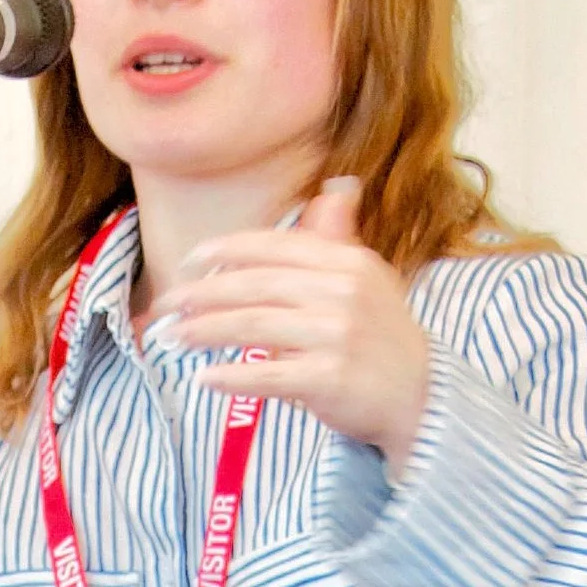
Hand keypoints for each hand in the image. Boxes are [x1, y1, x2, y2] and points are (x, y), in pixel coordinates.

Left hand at [162, 177, 431, 470]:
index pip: (272, 248)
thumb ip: (337, 241)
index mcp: (346, 262)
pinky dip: (233, 376)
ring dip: (204, 332)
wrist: (421, 396)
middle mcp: (341, 292)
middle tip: (165, 306)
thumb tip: (336, 191)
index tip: (188, 263)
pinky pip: (268, 375)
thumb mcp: (368, 279)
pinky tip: (204, 379)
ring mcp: (336, 336)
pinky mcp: (330, 379)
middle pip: (255, 286)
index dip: (224, 252)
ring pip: (254, 327)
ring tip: (172, 339)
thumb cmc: (382, 337)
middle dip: (202, 294)